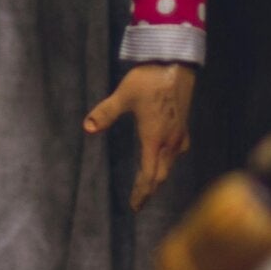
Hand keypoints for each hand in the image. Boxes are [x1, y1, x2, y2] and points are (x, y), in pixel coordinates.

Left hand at [84, 61, 194, 205]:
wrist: (175, 63)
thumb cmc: (149, 79)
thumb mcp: (123, 96)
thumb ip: (105, 113)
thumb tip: (87, 128)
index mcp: (155, 139)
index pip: (149, 175)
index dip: (142, 193)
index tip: (135, 206)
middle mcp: (170, 141)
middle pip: (161, 174)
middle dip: (150, 190)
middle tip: (140, 202)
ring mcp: (179, 133)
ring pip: (170, 164)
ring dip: (159, 177)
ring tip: (150, 184)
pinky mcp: (183, 125)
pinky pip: (177, 152)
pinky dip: (169, 161)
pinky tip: (166, 156)